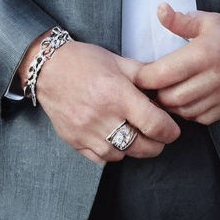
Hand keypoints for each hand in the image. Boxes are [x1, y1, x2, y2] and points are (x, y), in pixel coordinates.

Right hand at [32, 40, 180, 164]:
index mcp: (117, 94)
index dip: (169, 131)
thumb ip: (144, 76)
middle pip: (141, 146)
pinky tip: (113, 138)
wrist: (47, 68)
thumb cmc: (84, 61)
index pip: (154, 124)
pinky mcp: (74, 142)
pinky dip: (112, 153)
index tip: (172, 130)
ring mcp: (87, 132)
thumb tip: (166, 87)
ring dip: (133, 148)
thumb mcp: (118, 61)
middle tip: (158, 136)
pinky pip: (101, 159)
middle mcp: (103, 116)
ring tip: (134, 134)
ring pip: (122, 155)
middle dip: (157, 144)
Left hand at [134, 3, 219, 124]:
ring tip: (166, 95)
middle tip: (150, 87)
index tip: (137, 76)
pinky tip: (186, 102)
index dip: (145, 78)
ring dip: (172, 106)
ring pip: (186, 111)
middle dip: (156, 94)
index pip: (165, 74)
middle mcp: (214, 76)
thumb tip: (160, 9)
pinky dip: (190, 114)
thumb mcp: (206, 19)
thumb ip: (179, 20)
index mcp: (204, 53)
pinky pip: (203, 119)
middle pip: (172, 97)